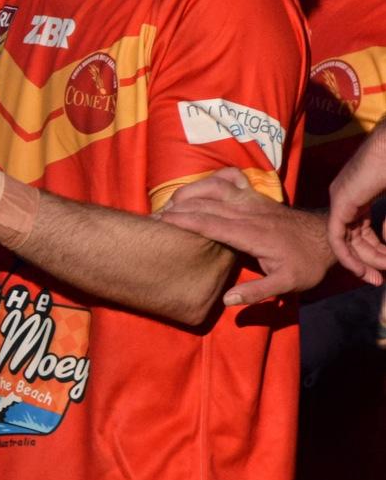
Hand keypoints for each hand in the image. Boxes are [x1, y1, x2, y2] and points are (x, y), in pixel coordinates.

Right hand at [161, 168, 329, 307]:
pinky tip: (200, 187)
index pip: (211, 224)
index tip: (160, 221)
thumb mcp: (288, 284)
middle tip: (154, 216)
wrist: (326, 239)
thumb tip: (226, 300)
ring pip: (215, 188)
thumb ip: (258, 292)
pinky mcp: (256, 197)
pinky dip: (212, 179)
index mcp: (252, 234)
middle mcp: (249, 213)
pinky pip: (230, 180)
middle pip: (206, 204)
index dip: (184, 221)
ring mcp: (253, 201)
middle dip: (177, 208)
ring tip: (170, 203)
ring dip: (190, 192)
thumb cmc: (306, 263)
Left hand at [329, 122, 385, 285]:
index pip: (362, 228)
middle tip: (379, 280)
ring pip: (345, 239)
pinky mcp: (342, 200)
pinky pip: (336, 236)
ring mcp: (343, 196)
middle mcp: (347, 195)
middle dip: (368, 260)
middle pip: (353, 236)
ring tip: (379, 277)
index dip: (375, 250)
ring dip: (361, 261)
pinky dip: (347, 255)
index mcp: (361, 192)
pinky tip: (360, 271)